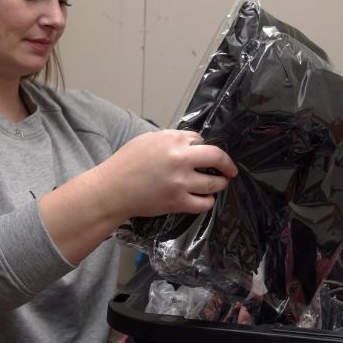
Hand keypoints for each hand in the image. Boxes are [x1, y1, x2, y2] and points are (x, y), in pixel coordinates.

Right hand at [95, 129, 237, 219]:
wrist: (112, 190)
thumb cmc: (126, 163)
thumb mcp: (148, 140)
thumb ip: (171, 139)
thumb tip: (191, 142)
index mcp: (172, 140)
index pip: (201, 140)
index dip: (204, 147)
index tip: (205, 154)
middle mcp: (180, 159)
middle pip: (217, 157)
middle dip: (227, 164)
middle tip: (230, 169)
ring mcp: (181, 182)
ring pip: (215, 182)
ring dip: (220, 183)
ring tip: (218, 184)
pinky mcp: (178, 201)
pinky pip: (204, 203)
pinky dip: (208, 201)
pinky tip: (205, 198)